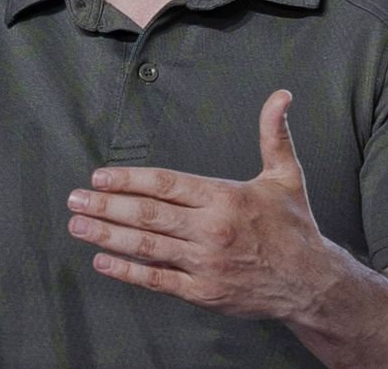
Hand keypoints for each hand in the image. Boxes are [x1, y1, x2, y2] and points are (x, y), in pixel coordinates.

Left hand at [66, 89, 334, 320]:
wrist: (312, 283)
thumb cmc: (295, 226)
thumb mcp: (286, 175)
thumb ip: (274, 134)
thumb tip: (281, 95)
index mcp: (224, 197)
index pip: (166, 184)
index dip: (129, 179)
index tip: (100, 175)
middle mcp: (210, 229)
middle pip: (148, 214)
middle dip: (106, 205)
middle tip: (75, 198)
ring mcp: (204, 263)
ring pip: (147, 246)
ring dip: (108, 235)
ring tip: (78, 224)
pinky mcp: (202, 291)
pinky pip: (158, 280)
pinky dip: (127, 271)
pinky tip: (102, 261)